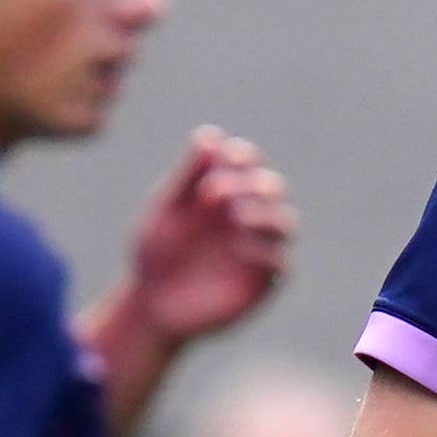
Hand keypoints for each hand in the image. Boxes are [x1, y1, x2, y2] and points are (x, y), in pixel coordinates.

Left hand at [125, 127, 293, 343]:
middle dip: (252, 183)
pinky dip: (264, 250)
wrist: (151, 302)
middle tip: (215, 191)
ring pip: (286, 222)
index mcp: (226, 193)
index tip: (225, 156)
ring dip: (265, 212)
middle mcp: (248, 217)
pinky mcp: (263, 282)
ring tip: (234, 215)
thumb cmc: (157, 251)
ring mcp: (258, 248)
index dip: (243, 156)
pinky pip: (281, 262)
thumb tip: (212, 135)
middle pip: (273, 188)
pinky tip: (236, 247)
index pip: (249, 164)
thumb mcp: (166, 208)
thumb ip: (188, 175)